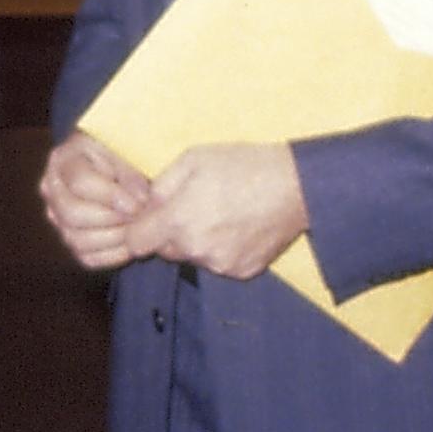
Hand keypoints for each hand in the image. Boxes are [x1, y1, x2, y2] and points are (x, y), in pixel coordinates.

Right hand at [41, 132, 150, 270]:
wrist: (118, 165)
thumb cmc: (122, 151)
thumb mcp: (127, 150)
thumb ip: (131, 173)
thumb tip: (140, 199)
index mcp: (64, 160)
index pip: (80, 183)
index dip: (111, 196)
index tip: (140, 201)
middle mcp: (52, 190)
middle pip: (73, 214)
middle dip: (112, 218)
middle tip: (139, 216)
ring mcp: (57, 217)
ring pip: (77, 240)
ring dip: (114, 238)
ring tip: (136, 227)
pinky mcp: (71, 238)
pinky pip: (87, 258)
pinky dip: (113, 255)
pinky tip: (130, 242)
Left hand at [128, 142, 308, 280]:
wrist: (296, 186)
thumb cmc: (243, 166)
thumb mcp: (192, 160)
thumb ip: (160, 186)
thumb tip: (145, 204)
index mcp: (178, 221)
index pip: (136, 243)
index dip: (138, 229)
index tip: (149, 218)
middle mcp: (196, 249)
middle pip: (164, 250)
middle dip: (169, 232)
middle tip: (191, 207)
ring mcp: (220, 265)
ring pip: (192, 257)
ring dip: (195, 241)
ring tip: (219, 214)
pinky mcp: (241, 271)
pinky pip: (218, 263)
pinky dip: (220, 249)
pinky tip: (236, 227)